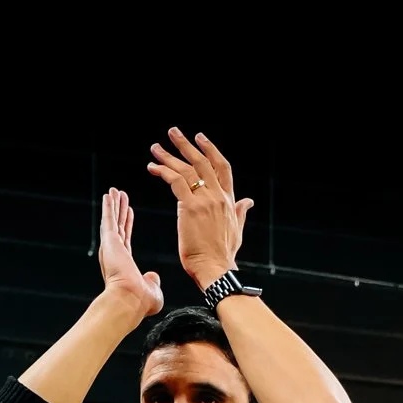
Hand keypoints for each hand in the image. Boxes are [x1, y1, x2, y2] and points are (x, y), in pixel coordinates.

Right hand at [98, 188, 162, 319]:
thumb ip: (152, 282)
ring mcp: (111, 247)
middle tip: (119, 196)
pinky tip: (109, 195)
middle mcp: (115, 254)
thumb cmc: (140, 302)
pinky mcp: (109, 242)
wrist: (129, 301)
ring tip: (114, 191)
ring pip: (112, 221)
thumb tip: (153, 276)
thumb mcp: (152, 291)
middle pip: (117, 226)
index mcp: (124, 264)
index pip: (126, 238)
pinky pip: (109, 220)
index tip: (129, 211)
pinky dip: (108, 207)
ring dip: (113, 205)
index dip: (127, 224)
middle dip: (119, 210)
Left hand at [148, 128, 252, 289]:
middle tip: (173, 132)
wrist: (216, 270)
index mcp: (229, 200)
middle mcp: (218, 196)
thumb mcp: (236, 230)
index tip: (200, 138)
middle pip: (202, 162)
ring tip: (156, 148)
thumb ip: (240, 212)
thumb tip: (249, 201)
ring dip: (168, 156)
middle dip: (186, 145)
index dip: (211, 150)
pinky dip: (163, 172)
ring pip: (186, 169)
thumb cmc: (223, 256)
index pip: (222, 167)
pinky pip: (175, 182)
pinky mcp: (189, 208)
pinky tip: (153, 168)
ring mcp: (204, 201)